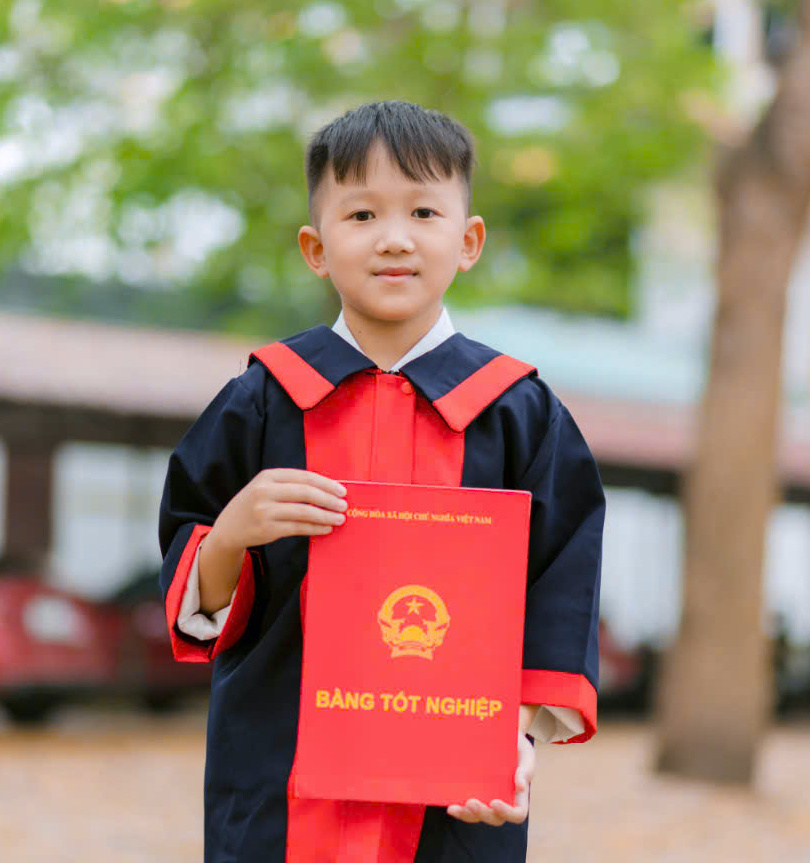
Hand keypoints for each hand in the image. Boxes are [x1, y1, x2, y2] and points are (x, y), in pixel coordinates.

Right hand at [212, 468, 347, 550]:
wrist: (228, 528)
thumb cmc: (254, 505)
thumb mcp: (265, 487)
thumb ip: (290, 485)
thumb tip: (326, 490)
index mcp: (267, 476)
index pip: (304, 476)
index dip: (326, 483)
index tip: (341, 490)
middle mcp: (265, 491)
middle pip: (306, 493)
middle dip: (329, 499)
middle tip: (343, 505)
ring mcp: (265, 511)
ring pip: (304, 512)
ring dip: (326, 516)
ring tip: (339, 519)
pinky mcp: (267, 529)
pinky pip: (298, 528)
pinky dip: (315, 528)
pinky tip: (326, 528)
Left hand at [446, 730, 534, 825]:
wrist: (502, 733)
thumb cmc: (517, 745)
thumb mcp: (526, 753)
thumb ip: (525, 769)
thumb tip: (521, 786)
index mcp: (518, 795)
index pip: (517, 813)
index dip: (506, 813)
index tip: (494, 802)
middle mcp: (503, 800)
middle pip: (495, 818)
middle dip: (482, 813)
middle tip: (470, 802)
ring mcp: (487, 797)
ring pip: (478, 816)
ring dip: (466, 815)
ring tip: (454, 808)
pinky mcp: (474, 791)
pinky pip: (467, 806)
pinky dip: (459, 808)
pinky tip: (450, 805)